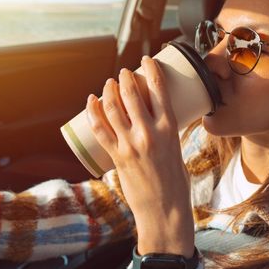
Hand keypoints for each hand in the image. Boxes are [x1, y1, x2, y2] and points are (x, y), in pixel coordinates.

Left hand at [85, 56, 193, 257]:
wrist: (164, 209)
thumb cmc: (176, 181)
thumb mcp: (177, 149)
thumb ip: (165, 132)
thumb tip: (153, 118)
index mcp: (170, 129)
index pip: (159, 90)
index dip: (150, 70)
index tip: (146, 59)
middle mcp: (149, 133)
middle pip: (132, 95)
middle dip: (126, 78)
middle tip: (123, 72)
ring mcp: (130, 145)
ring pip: (113, 108)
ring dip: (109, 90)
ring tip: (109, 82)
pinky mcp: (117, 156)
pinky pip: (100, 129)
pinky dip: (93, 112)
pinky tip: (91, 101)